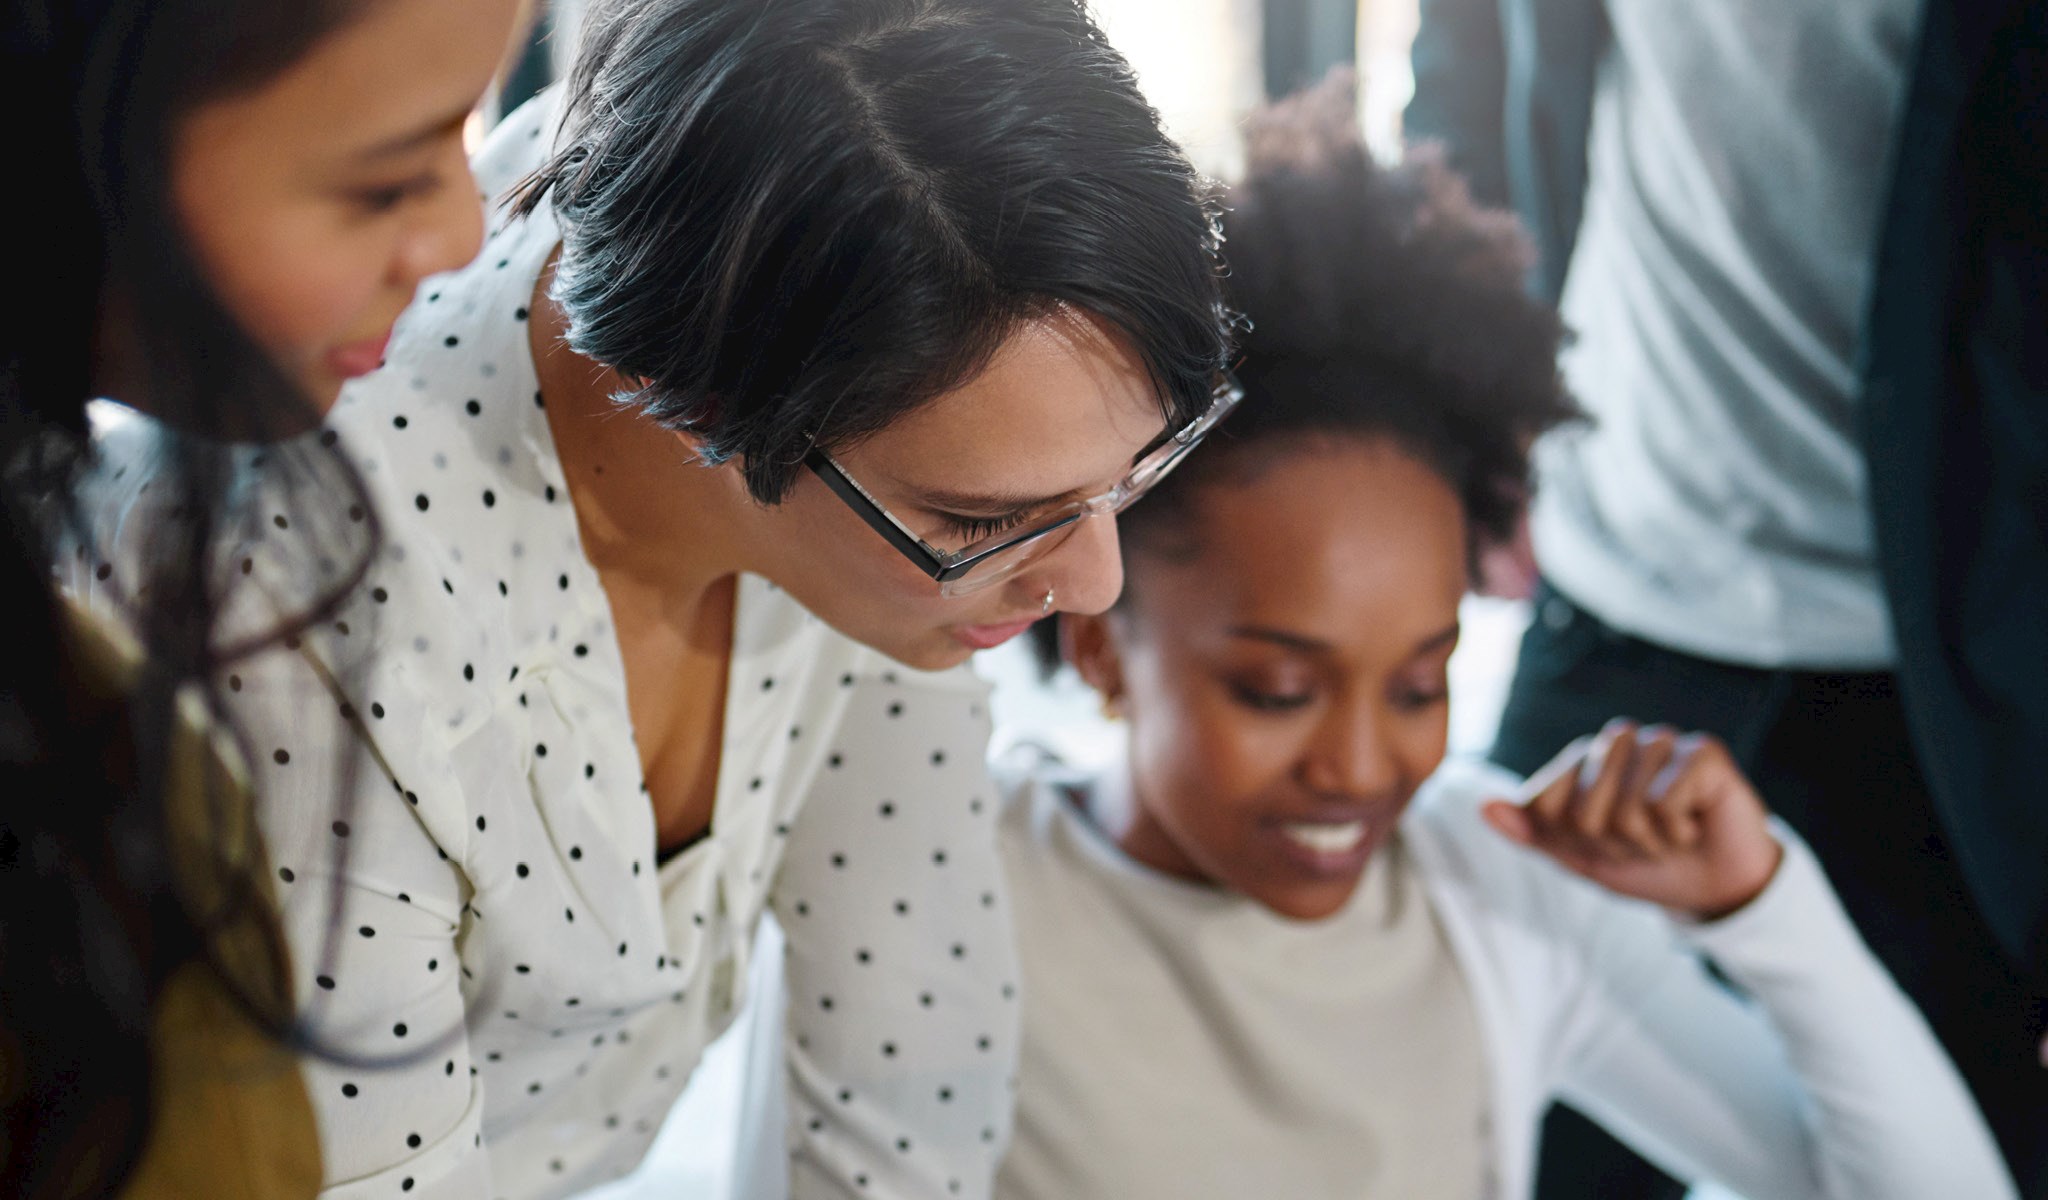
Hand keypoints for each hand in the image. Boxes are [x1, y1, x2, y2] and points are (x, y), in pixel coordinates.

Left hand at [1482, 721, 1783, 919]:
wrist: (1715, 888)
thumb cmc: (1647, 865)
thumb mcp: (1581, 858)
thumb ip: (1533, 833)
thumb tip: (1484, 806)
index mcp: (1581, 760)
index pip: (1543, 804)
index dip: (1573, 842)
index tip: (1603, 846)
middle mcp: (1616, 741)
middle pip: (1582, 810)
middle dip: (1613, 845)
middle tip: (1645, 844)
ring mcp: (1659, 740)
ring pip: (1625, 807)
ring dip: (1647, 842)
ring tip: (1670, 835)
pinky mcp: (1702, 750)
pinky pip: (1664, 802)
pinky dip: (1677, 831)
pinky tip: (1695, 824)